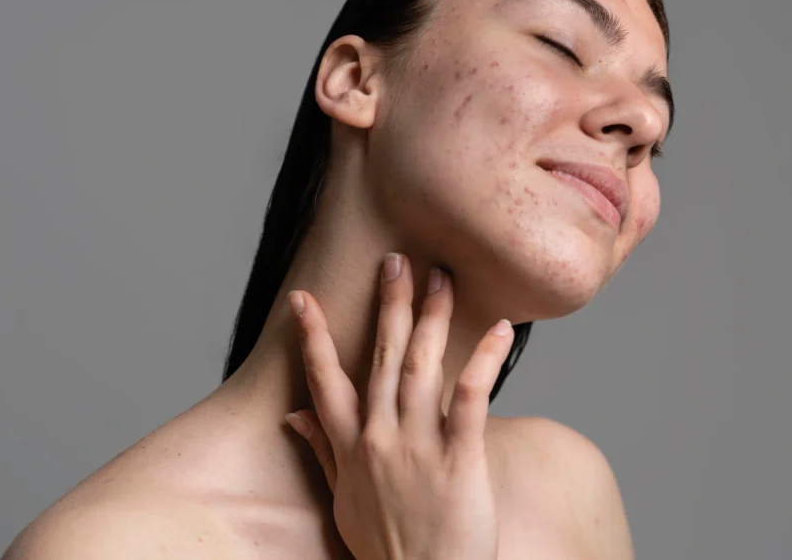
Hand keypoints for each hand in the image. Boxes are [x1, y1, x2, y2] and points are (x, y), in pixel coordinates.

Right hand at [284, 252, 513, 559]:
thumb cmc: (386, 546)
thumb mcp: (342, 500)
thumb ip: (322, 451)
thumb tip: (293, 415)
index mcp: (351, 446)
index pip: (325, 380)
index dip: (313, 337)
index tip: (303, 298)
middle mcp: (380, 438)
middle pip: (381, 357)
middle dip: (389, 304)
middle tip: (396, 261)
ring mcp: (418, 447)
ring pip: (421, 366)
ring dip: (431, 317)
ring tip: (441, 278)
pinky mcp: (459, 459)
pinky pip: (471, 398)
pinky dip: (484, 361)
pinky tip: (498, 330)